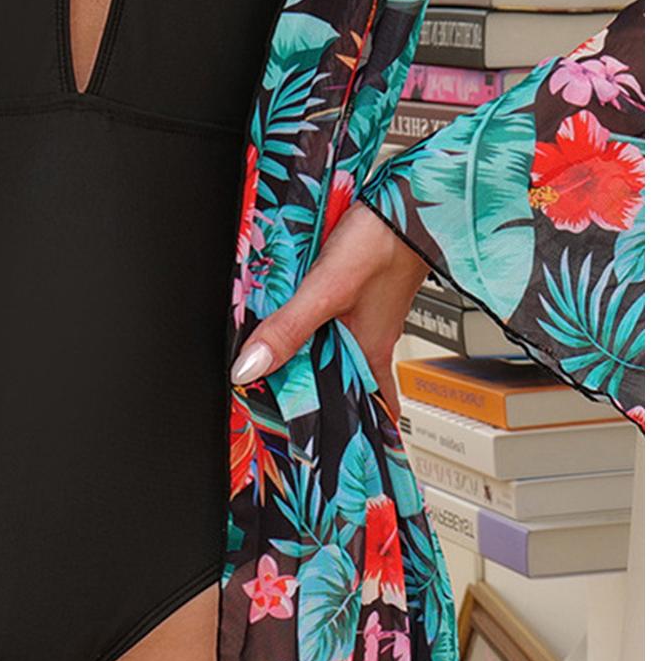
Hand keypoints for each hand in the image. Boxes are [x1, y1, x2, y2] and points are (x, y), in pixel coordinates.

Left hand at [231, 202, 427, 418]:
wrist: (411, 199)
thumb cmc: (384, 243)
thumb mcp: (327, 290)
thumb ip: (288, 329)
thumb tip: (249, 368)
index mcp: (369, 352)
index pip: (371, 410)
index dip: (356, 434)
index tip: (339, 461)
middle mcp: (368, 339)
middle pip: (347, 384)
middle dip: (325, 404)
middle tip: (294, 426)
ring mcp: (365, 316)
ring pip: (338, 353)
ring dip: (317, 367)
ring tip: (284, 383)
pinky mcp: (359, 291)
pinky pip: (333, 323)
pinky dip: (316, 331)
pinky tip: (296, 323)